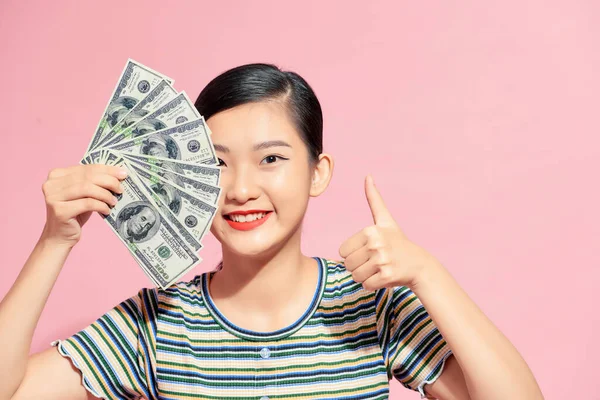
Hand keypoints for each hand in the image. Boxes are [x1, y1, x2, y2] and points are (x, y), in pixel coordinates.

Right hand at [40, 164, 127, 247]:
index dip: (107, 169)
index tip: (123, 173)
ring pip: (87, 188)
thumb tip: (118, 174)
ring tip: (114, 201)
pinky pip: (87, 203)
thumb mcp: (83, 194)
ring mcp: (53, 197)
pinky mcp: (60, 211)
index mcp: (56, 174)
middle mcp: (51, 184)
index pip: (86, 167)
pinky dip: (101, 205)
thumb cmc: (75, 213)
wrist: (60, 236)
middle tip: (120, 188)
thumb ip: (93, 182)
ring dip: (105, 194)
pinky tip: (107, 210)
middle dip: (108, 181)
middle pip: (87, 177)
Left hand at [338, 175, 438, 290]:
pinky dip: (373, 285)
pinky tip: (384, 277)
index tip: (369, 250)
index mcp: (370, 230)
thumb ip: (374, 200)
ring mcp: (382, 260)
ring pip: (355, 276)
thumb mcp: (385, 220)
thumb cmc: (398, 242)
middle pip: (348, 264)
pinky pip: (366, 285)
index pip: (343, 251)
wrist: (419, 264)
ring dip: (365, 276)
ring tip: (379, 269)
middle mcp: (376, 244)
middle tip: (375, 262)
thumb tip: (368, 176)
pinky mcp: (387, 276)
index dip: (354, 254)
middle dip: (359, 266)